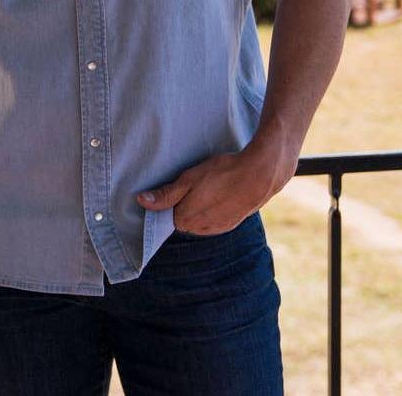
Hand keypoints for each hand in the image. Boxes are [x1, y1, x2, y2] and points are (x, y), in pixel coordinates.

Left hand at [136, 140, 297, 234]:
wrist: (260, 175)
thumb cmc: (222, 173)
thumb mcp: (189, 179)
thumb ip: (165, 194)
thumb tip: (141, 201)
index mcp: (185, 220)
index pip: (166, 215)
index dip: (168, 200)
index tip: (174, 186)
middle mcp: (200, 229)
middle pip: (182, 217)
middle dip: (183, 203)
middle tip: (191, 183)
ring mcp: (218, 228)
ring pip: (198, 218)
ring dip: (199, 205)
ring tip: (207, 186)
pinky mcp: (231, 223)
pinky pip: (213, 218)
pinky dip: (213, 208)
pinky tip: (218, 193)